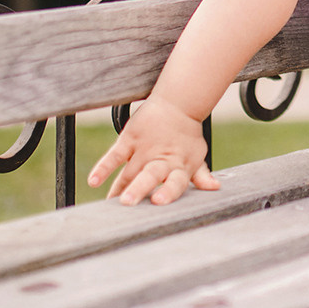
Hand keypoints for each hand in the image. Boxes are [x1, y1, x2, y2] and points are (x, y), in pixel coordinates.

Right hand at [86, 97, 218, 205]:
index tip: (158, 202)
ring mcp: (144, 148)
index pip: (176, 182)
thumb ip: (201, 175)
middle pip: (150, 176)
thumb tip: (215, 188)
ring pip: (130, 170)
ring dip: (120, 185)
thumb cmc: (187, 137)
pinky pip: (114, 155)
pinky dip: (104, 167)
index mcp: (180, 166)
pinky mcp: (130, 138)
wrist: (178, 104)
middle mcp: (162, 159)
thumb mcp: (196, 157)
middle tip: (128, 203)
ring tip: (111, 202)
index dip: (169, 192)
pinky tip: (94, 181)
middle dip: (139, 189)